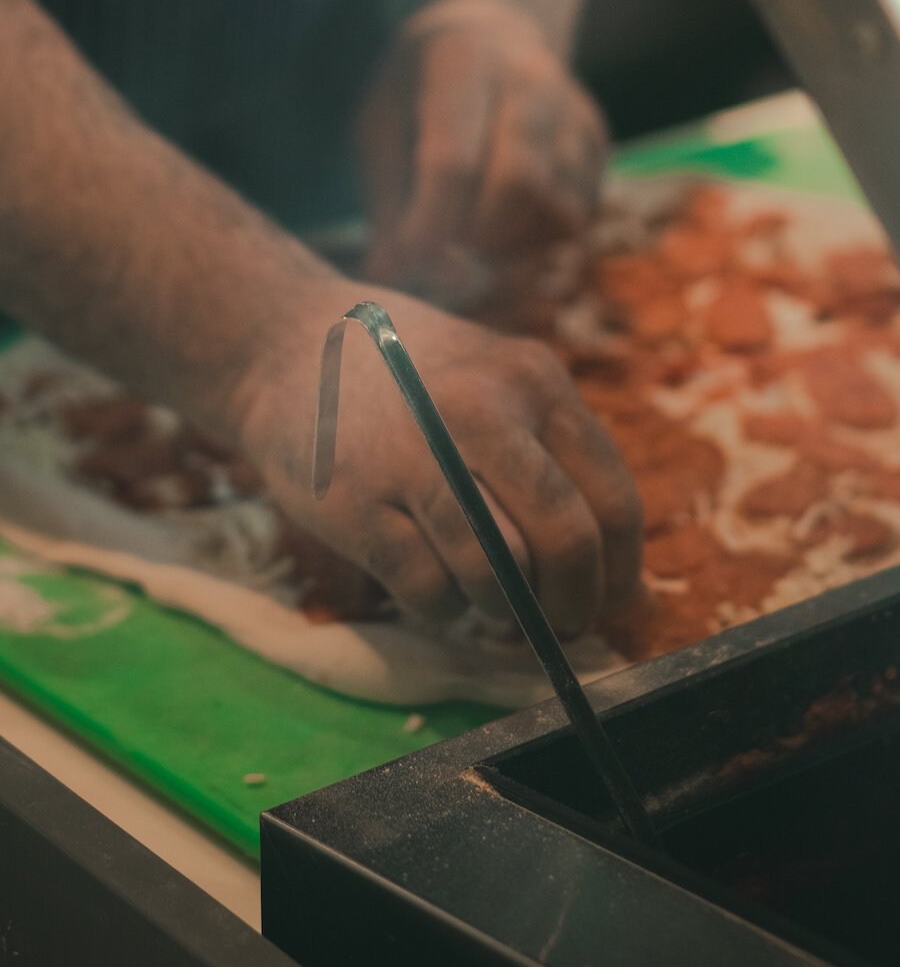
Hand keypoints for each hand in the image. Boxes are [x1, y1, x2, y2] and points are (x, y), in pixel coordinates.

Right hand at [236, 278, 641, 636]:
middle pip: (564, 542)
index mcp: (533, 380)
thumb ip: (544, 446)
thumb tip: (603, 562)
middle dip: (571, 601)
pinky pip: (427, 591)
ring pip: (497, 575)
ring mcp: (414, 457)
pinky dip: (442, 608)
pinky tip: (434, 587)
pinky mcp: (355, 502)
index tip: (611, 599)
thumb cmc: (406, 372)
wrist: (284, 344)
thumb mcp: (491, 375)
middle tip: (561, 622)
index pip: (611, 498)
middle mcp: (482, 412)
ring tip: (490, 604)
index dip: (619, 569)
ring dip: (502, 609)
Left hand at [356, 0, 608, 299]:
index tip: (407, 263)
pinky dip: (539, 243)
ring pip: (557, 206)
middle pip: (519, 183)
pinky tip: (503, 231)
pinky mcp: (596, 140)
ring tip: (468, 245)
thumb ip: (386, 202)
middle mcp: (530, 77)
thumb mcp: (379, 130)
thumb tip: (388, 280)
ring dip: (509, 248)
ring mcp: (572, 108)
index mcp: (462, 61)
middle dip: (476, 237)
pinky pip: (579, 215)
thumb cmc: (415, 94)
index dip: (429, 225)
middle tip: (442, 257)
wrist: (484, 39)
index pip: (452, 160)